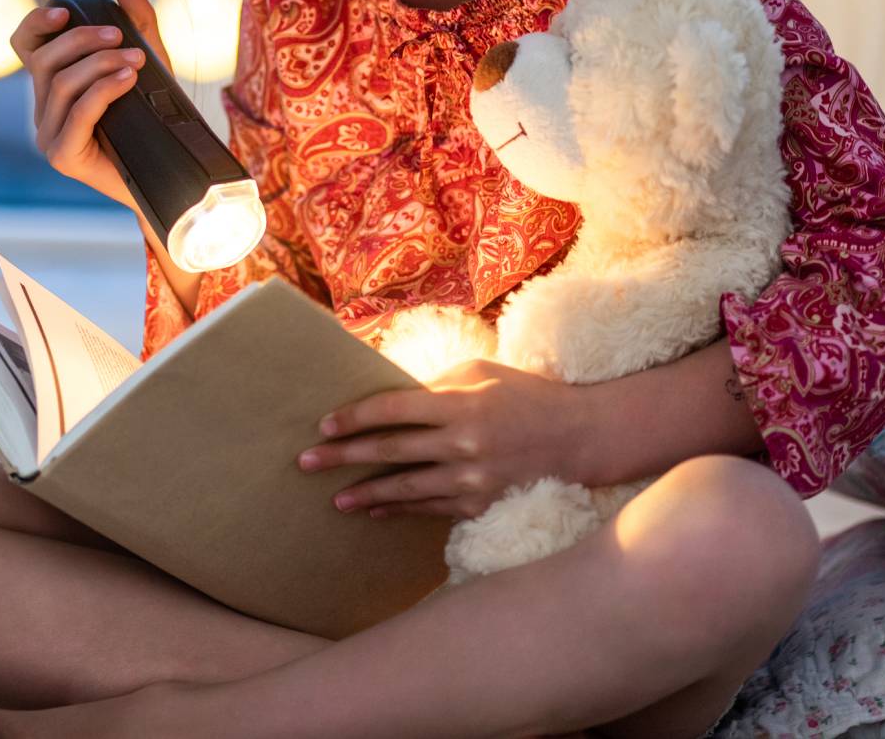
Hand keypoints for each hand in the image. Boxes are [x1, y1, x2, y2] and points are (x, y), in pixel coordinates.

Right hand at [10, 0, 173, 211]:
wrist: (169, 172)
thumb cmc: (154, 117)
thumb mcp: (149, 61)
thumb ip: (139, 22)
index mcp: (52, 85)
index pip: (24, 45)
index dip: (36, 23)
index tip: (65, 10)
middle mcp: (43, 109)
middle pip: (44, 61)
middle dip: (82, 41)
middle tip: (120, 36)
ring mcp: (48, 135)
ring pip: (61, 84)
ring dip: (99, 64)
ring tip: (135, 60)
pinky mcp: (62, 156)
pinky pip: (78, 113)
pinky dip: (103, 90)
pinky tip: (128, 79)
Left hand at [294, 357, 591, 518]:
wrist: (579, 436)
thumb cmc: (523, 394)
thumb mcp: (479, 373)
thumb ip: (432, 386)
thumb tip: (387, 398)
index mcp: (460, 403)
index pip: (393, 410)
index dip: (354, 418)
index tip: (324, 425)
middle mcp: (464, 443)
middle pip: (390, 451)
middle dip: (343, 458)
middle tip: (305, 463)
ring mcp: (473, 480)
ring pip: (406, 489)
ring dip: (365, 494)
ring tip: (334, 499)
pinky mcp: (482, 505)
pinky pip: (430, 509)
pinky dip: (400, 509)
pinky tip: (374, 510)